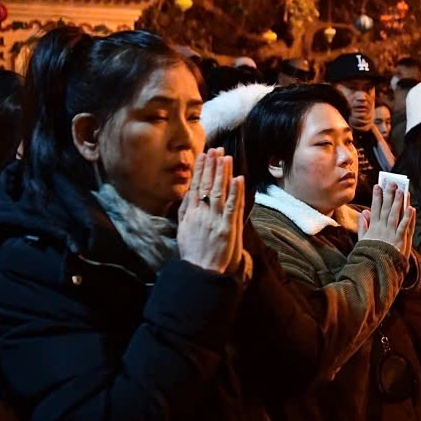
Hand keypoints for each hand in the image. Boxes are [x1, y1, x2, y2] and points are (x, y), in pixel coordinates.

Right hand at [178, 150, 243, 274]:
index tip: (203, 155)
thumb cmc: (192, 252)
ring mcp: (215, 219)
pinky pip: (232, 206)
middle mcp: (201, 213)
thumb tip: (188, 195)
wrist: (200, 271)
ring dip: (223, 173)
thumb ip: (185, 212)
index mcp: (190, 213)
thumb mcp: (182, 229)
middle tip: (216, 149)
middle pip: (207, 185)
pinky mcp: (228, 227)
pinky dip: (235, 191)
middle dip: (212, 166)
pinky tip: (238, 178)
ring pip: (219, 191)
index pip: (196, 186)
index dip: (200, 169)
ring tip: (226, 157)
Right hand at [362, 182, 413, 256]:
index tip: (378, 185)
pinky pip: (404, 227)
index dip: (377, 196)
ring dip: (398, 202)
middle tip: (392, 183)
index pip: (375, 208)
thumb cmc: (370, 254)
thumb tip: (362, 212)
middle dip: (389, 195)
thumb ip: (363, 226)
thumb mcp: (363, 240)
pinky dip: (407, 217)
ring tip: (401, 190)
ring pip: (395, 215)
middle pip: (386, 208)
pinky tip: (411, 208)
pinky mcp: (400, 240)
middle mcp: (382, 229)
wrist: (376, 269)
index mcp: (373, 228)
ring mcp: (391, 234)